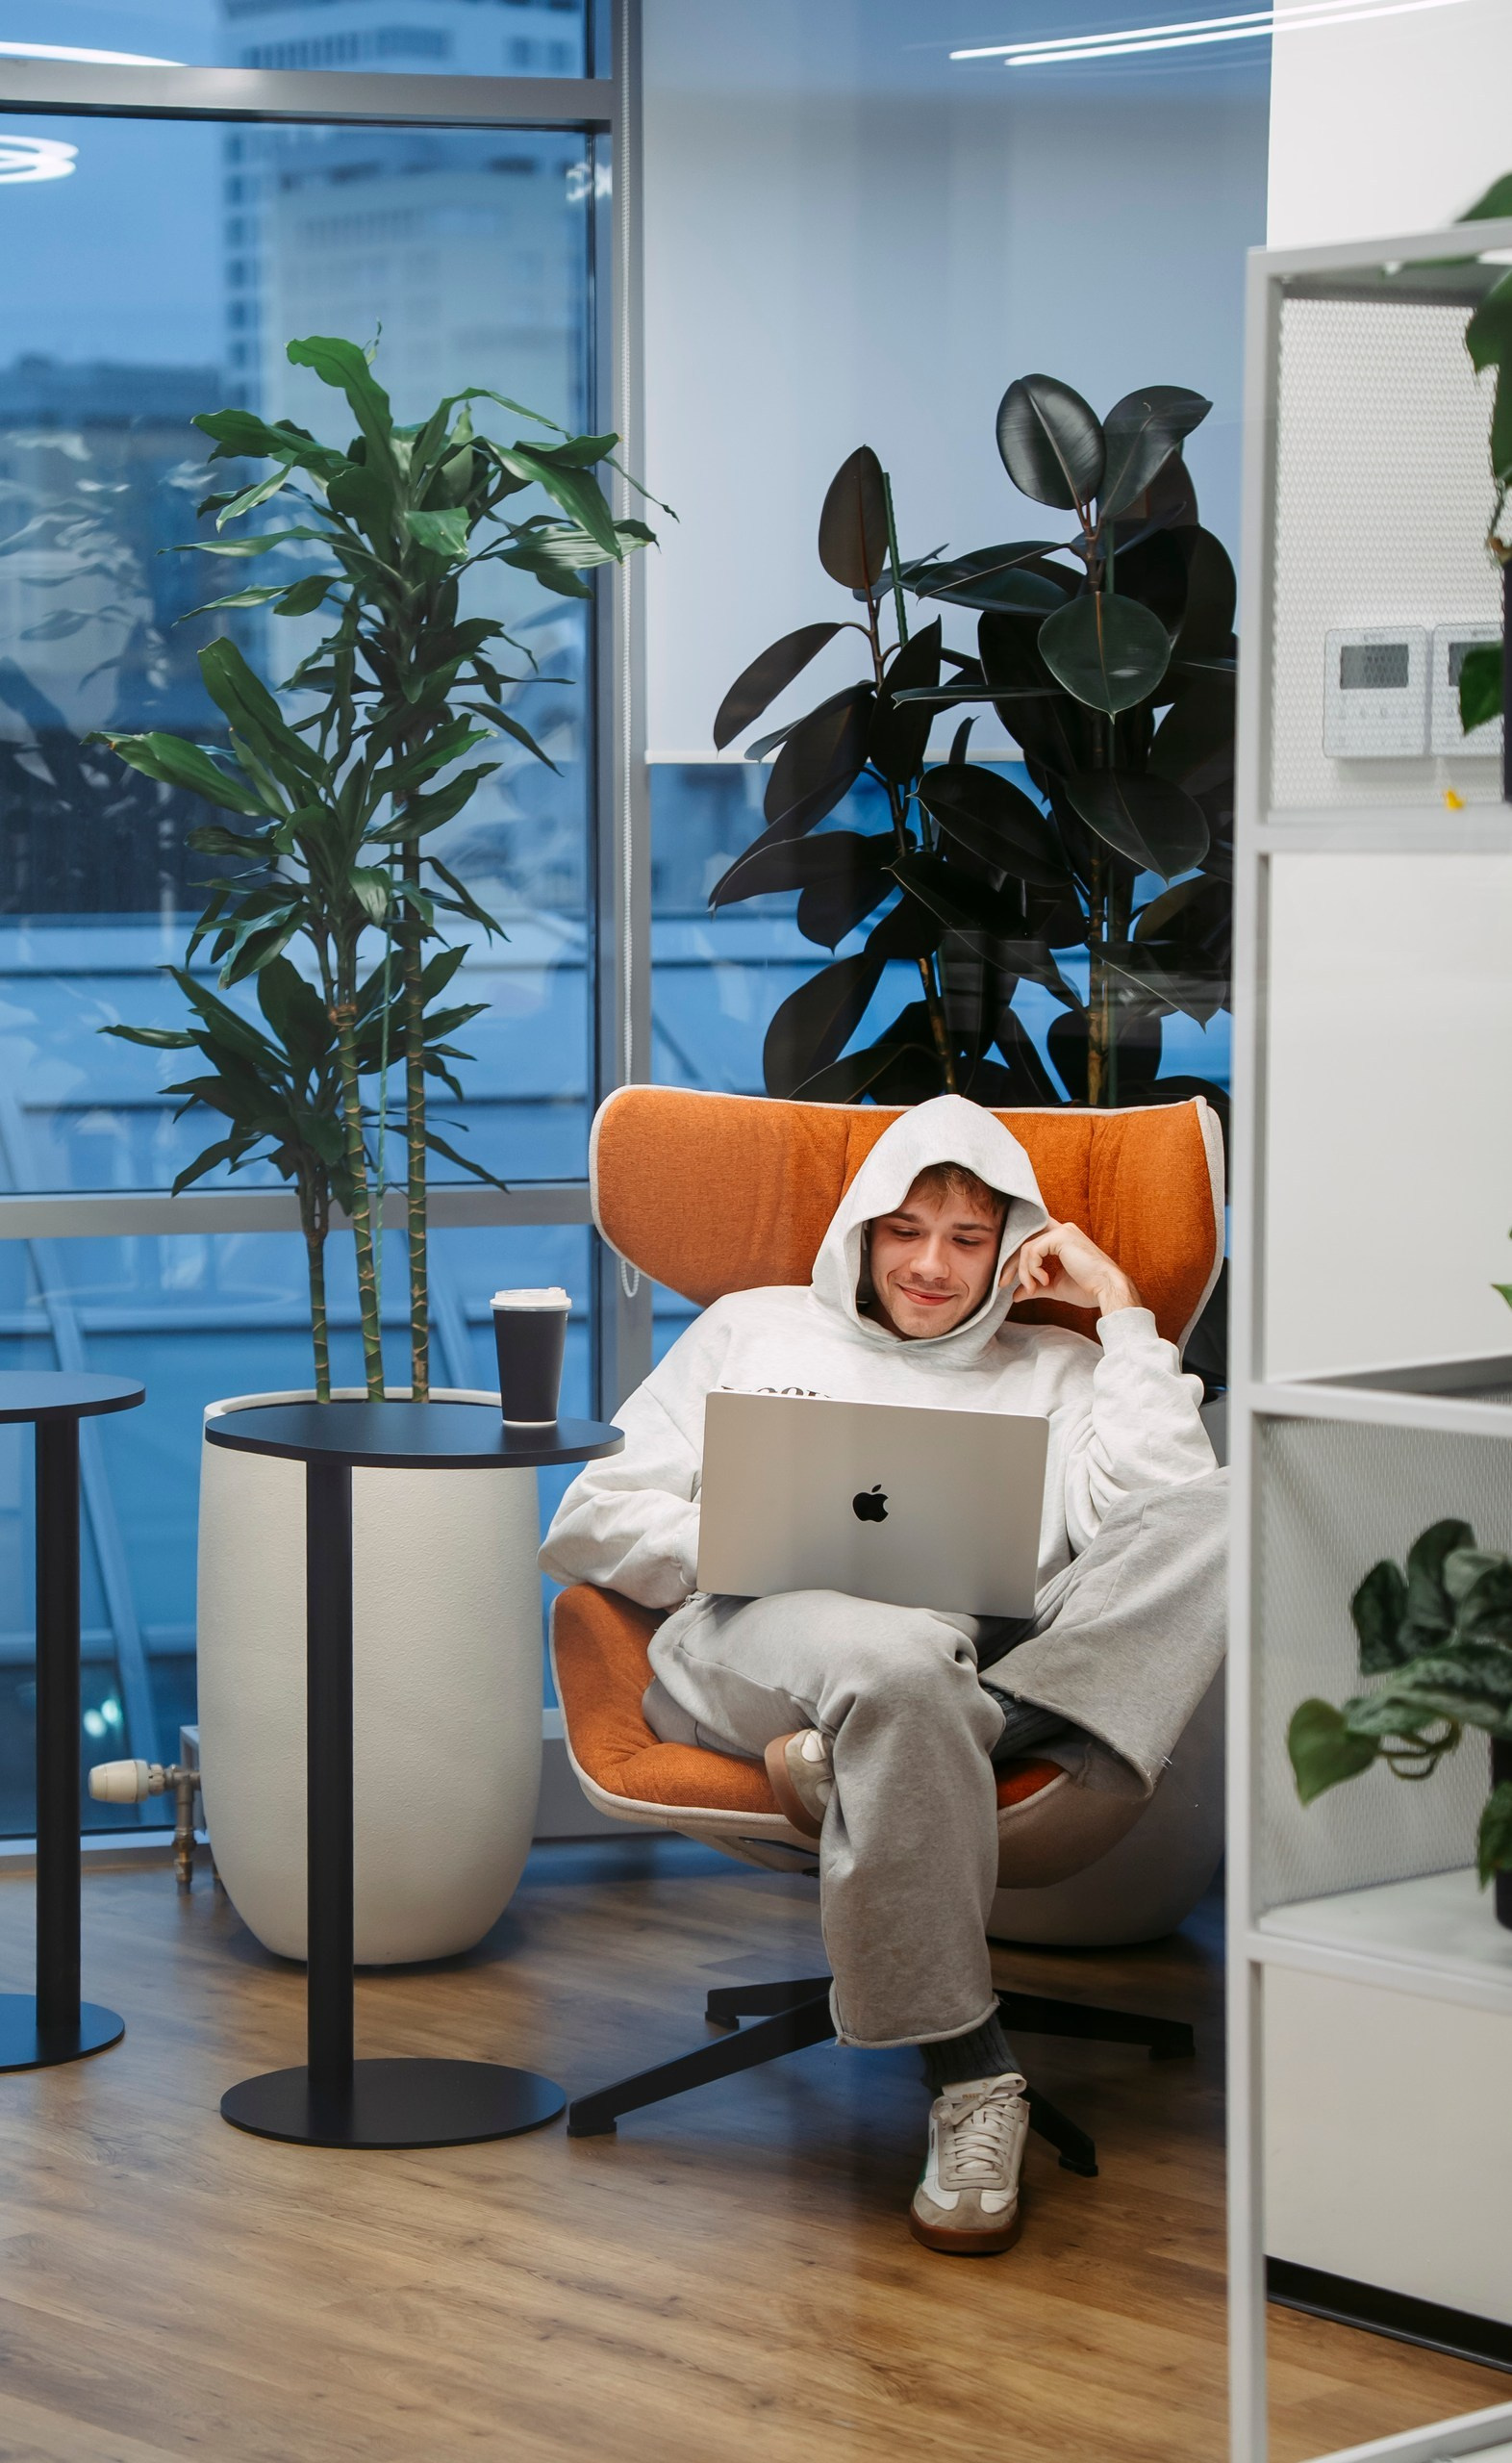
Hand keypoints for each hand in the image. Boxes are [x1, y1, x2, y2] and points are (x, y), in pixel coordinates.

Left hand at [1007, 1218, 1141, 1316]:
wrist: (1107, 1290)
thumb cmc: (1088, 1289)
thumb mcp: (1055, 1287)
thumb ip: (1035, 1287)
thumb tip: (1015, 1295)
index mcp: (1062, 1239)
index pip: (1030, 1241)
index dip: (1015, 1259)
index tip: (1007, 1280)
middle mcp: (1062, 1230)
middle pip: (1024, 1241)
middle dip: (1010, 1263)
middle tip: (1003, 1283)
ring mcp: (1062, 1231)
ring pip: (1026, 1247)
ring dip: (1023, 1271)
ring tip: (1032, 1288)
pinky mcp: (1061, 1237)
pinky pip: (1032, 1251)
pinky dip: (1032, 1269)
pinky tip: (1044, 1281)